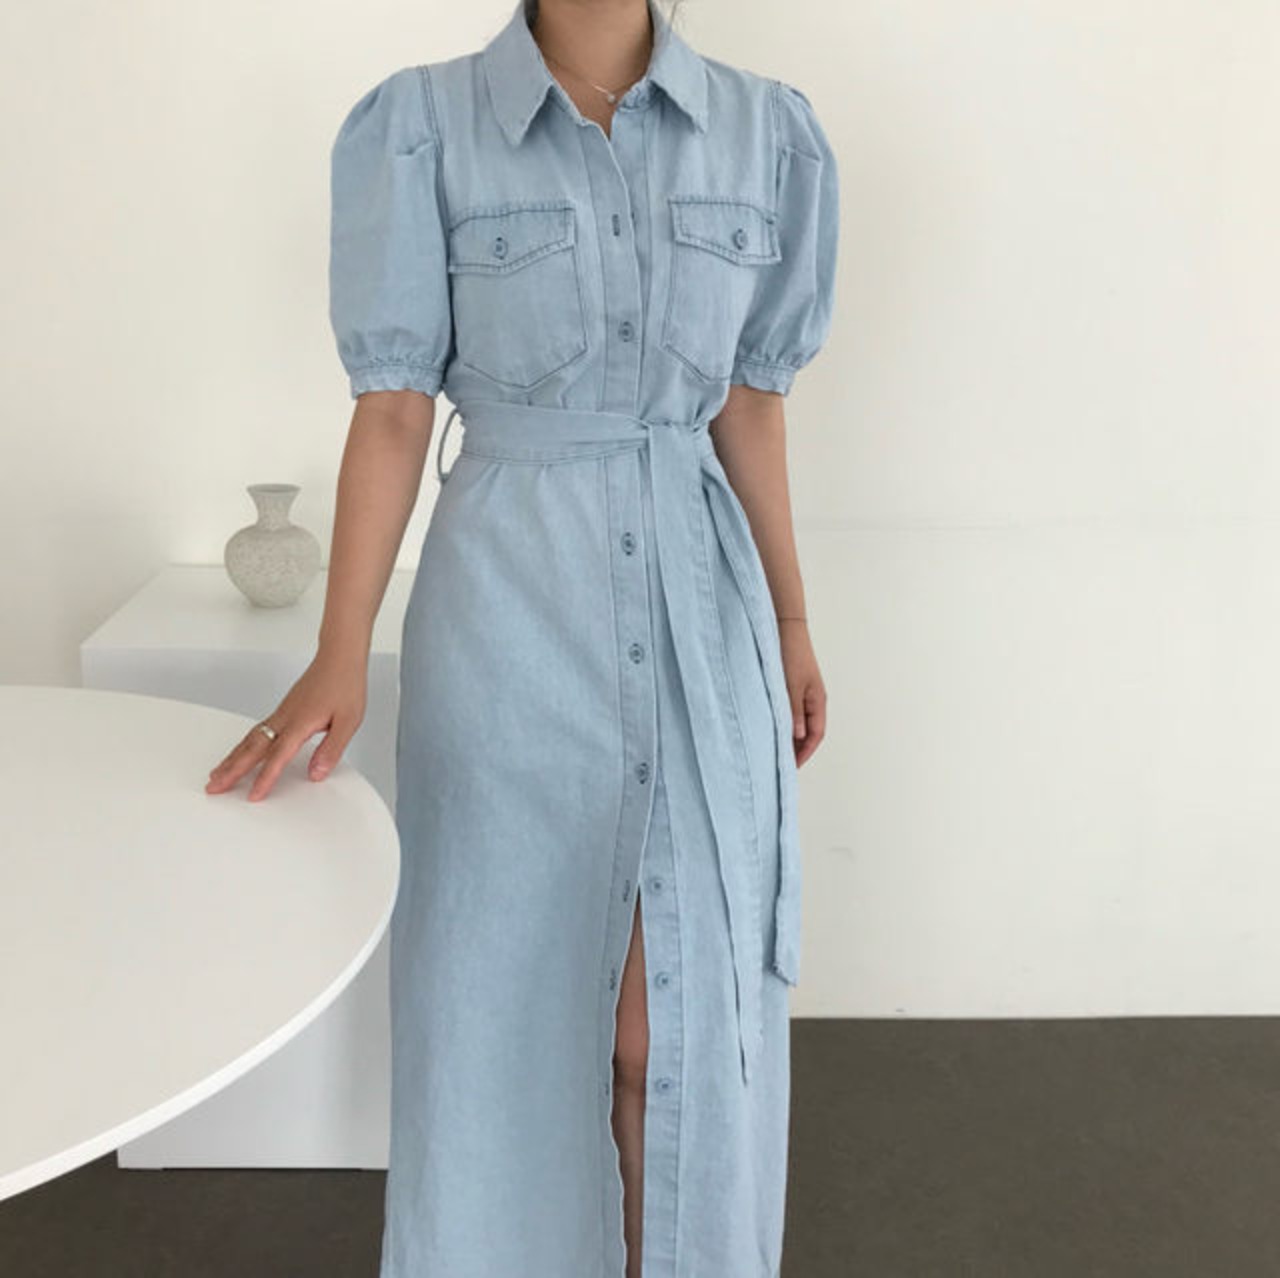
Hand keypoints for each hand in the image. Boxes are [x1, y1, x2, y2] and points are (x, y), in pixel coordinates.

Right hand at [205, 650, 367, 801]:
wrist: (339, 657)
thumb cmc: (345, 684)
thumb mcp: (348, 721)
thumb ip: (331, 749)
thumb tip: (317, 773)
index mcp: (300, 723)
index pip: (278, 756)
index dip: (265, 778)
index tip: (253, 796)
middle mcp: (285, 718)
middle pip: (252, 748)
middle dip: (231, 770)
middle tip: (213, 787)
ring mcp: (281, 713)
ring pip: (250, 738)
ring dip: (232, 758)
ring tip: (217, 773)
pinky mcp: (283, 709)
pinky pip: (256, 730)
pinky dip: (243, 745)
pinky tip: (240, 751)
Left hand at [778, 618, 824, 767]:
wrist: (786, 628)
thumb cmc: (790, 655)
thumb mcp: (790, 687)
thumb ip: (793, 712)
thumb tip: (798, 737)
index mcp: (817, 701)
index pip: (816, 735)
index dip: (805, 753)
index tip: (791, 767)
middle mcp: (813, 699)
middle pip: (809, 732)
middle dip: (798, 749)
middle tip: (781, 764)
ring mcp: (804, 693)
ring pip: (799, 722)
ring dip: (790, 737)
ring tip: (775, 750)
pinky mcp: (793, 686)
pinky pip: (791, 711)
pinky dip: (784, 723)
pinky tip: (772, 727)